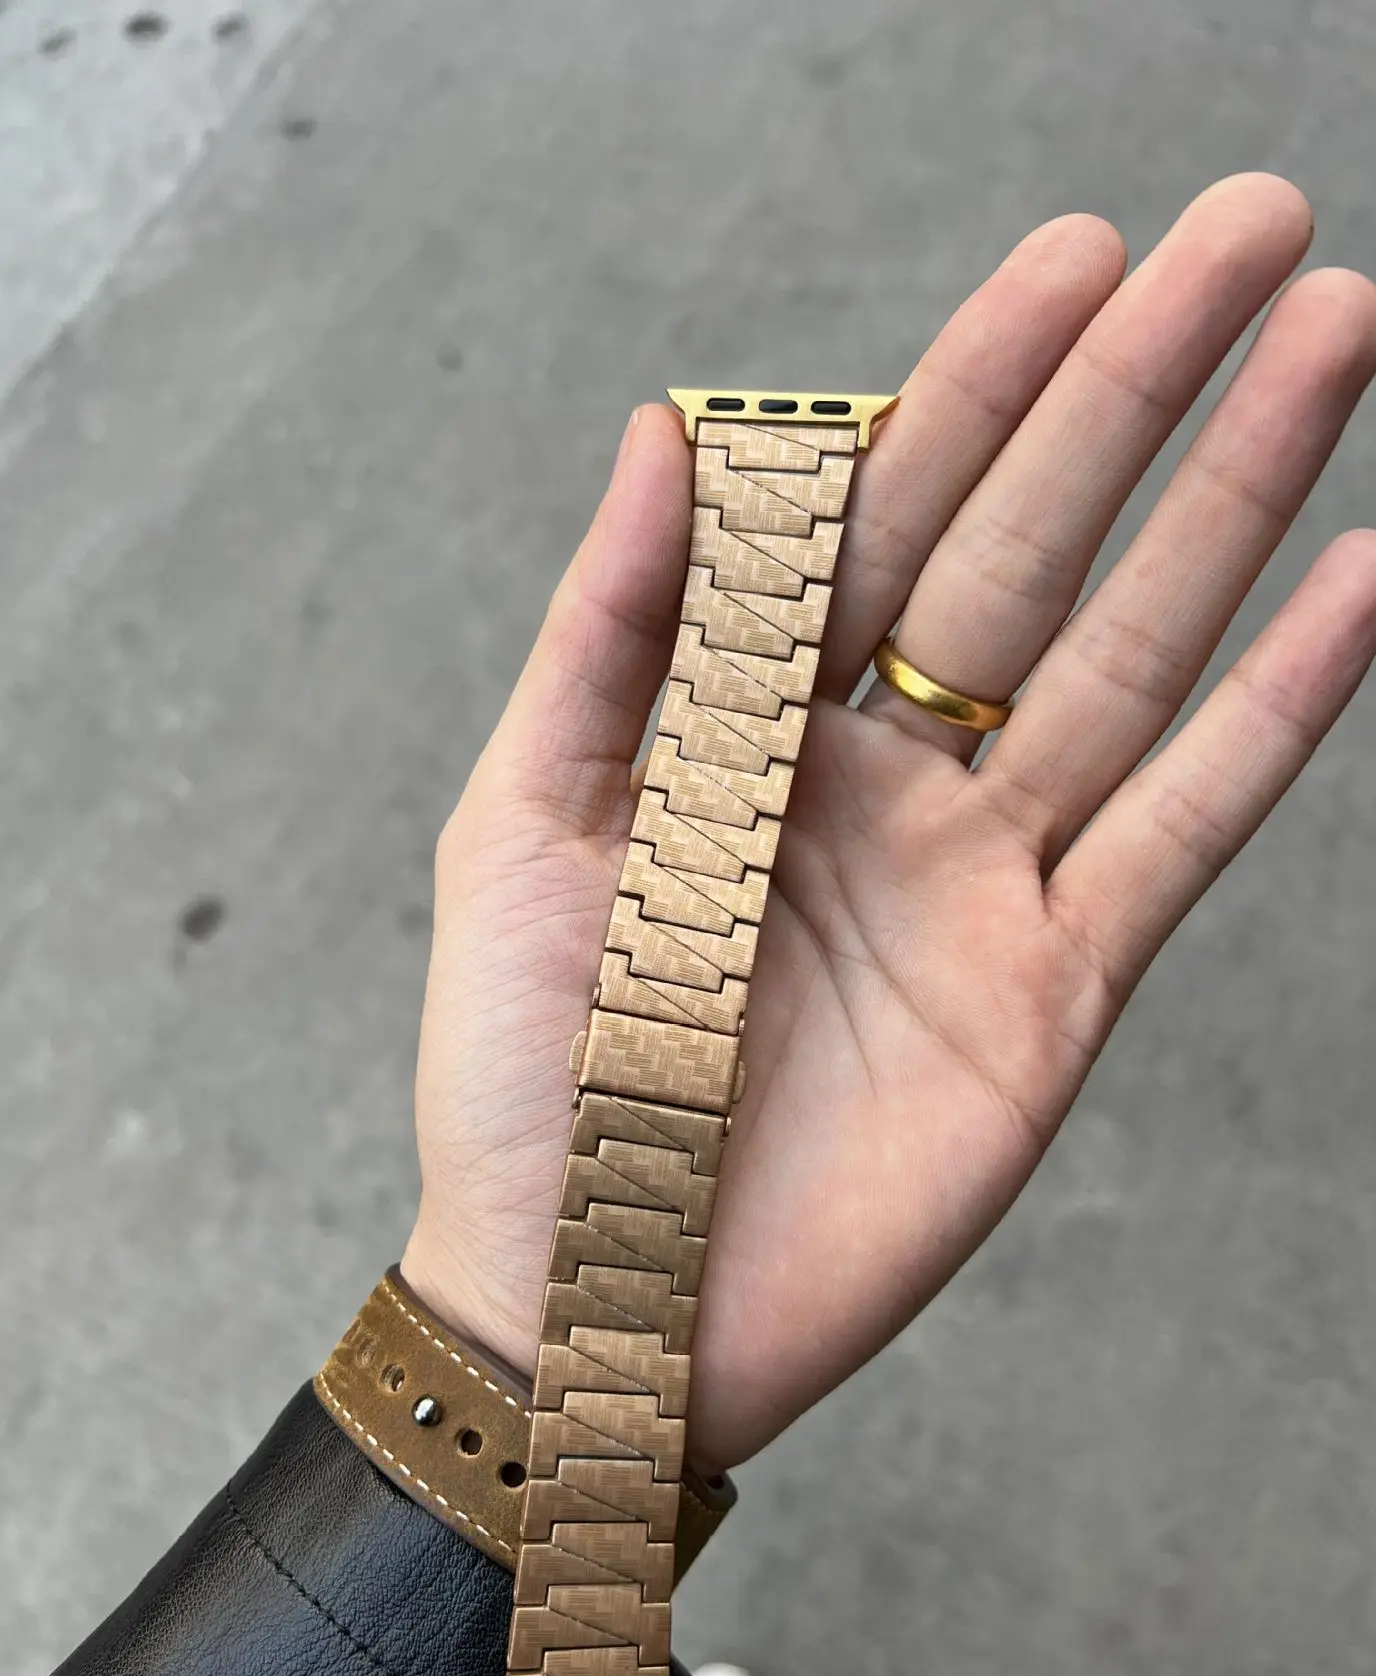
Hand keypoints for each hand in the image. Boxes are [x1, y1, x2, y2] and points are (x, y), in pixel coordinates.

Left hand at [403, 174, 1375, 1469]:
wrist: (594, 1302)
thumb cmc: (524, 1076)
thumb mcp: (526, 827)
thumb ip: (611, 635)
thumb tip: (669, 427)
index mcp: (747, 728)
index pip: (882, 518)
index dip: (979, 383)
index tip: (1077, 255)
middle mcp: (881, 784)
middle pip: (1029, 554)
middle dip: (1138, 394)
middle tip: (1257, 232)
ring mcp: (982, 884)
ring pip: (1128, 660)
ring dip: (1233, 507)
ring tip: (1333, 348)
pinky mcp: (1055, 996)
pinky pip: (1182, 833)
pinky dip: (1275, 717)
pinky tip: (1356, 587)